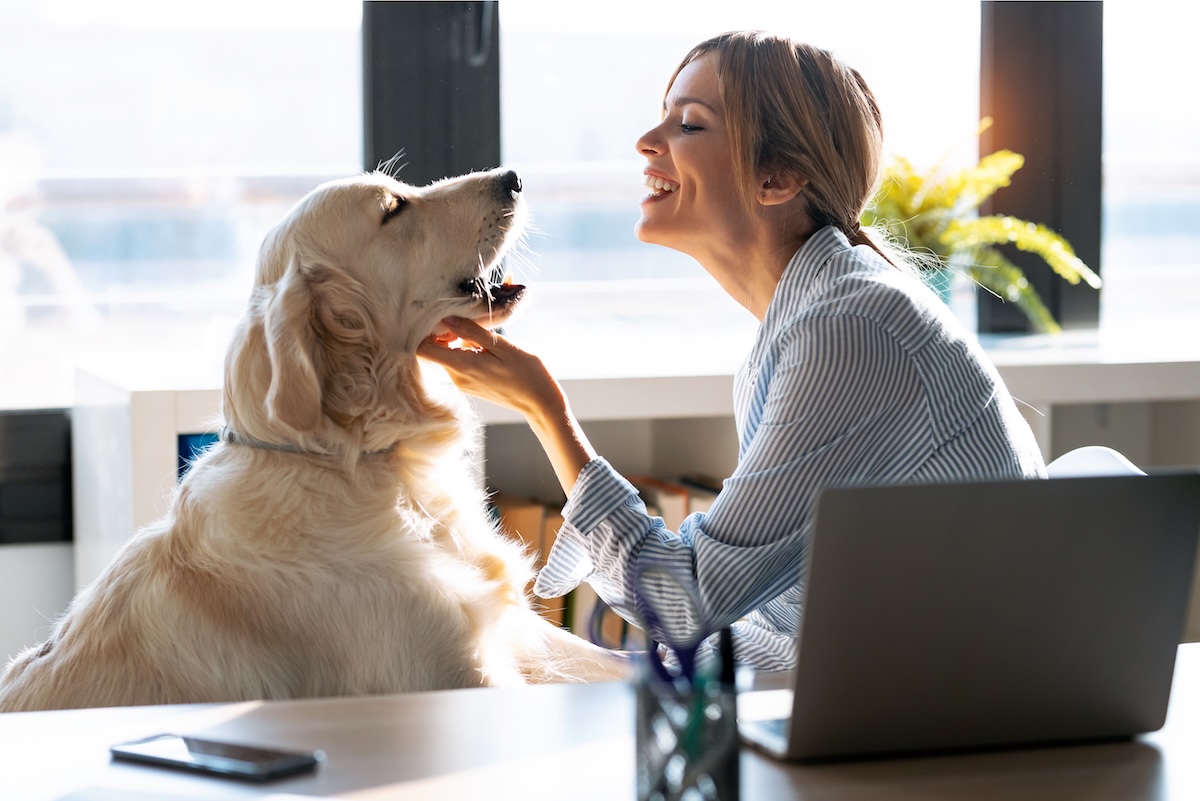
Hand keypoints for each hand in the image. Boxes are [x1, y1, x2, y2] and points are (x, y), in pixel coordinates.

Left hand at [417, 317, 595, 493]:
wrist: (540, 402)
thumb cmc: (527, 373)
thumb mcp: (502, 346)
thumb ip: (472, 332)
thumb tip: (447, 318)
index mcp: (463, 366)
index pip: (423, 350)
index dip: (426, 331)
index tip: (442, 317)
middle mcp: (457, 377)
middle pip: (435, 350)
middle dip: (446, 332)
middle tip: (467, 318)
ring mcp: (462, 383)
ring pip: (448, 355)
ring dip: (459, 340)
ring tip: (481, 331)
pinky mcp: (470, 385)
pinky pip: (459, 362)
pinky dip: (467, 350)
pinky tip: (486, 345)